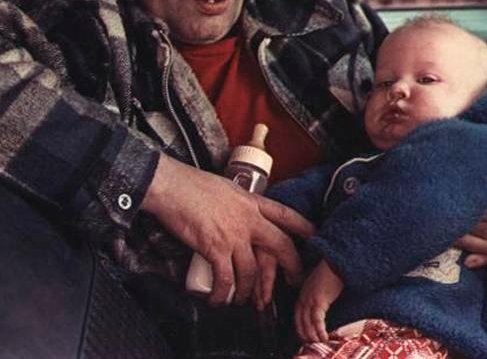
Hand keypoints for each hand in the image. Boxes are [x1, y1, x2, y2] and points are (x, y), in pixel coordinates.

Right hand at [142, 154, 313, 305]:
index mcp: (252, 201)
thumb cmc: (191, 185)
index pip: (286, 214)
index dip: (303, 226)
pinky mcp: (216, 249)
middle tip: (294, 282)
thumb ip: (237, 203)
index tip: (315, 236)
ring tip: (242, 301)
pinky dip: (223, 294)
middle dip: (291, 267)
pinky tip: (218, 300)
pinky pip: (226, 279)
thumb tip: (237, 212)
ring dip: (248, 291)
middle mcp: (248, 219)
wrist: (171, 186)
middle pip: (281, 246)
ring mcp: (234, 235)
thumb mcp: (225, 188)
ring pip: (252, 271)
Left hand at [294, 259, 343, 342]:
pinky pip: (317, 320)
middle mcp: (304, 297)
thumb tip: (322, 304)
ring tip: (319, 342)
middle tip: (312, 342)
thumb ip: (317, 294)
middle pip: (300, 321)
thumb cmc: (331, 272)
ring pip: (308, 323)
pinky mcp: (318, 301)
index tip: (305, 335)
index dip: (300, 327)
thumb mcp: (319, 284)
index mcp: (303, 293)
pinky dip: (320, 330)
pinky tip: (324, 336)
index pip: (298, 315)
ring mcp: (310, 299)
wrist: (335, 263)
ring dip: (313, 335)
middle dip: (305, 334)